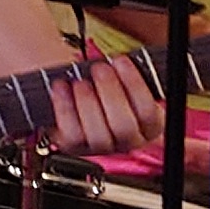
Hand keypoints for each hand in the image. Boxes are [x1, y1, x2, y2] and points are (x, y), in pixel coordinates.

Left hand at [37, 43, 164, 153]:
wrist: (78, 99)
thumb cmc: (105, 87)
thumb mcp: (123, 80)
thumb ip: (125, 75)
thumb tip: (119, 62)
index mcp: (148, 125)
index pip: (148, 111)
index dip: (134, 84)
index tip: (120, 61)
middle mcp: (128, 141)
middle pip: (124, 126)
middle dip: (110, 92)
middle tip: (99, 68)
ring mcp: (102, 147)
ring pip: (98, 135)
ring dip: (87, 103)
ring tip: (80, 81)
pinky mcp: (76, 147)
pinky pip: (72, 134)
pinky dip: (65, 108)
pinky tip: (61, 88)